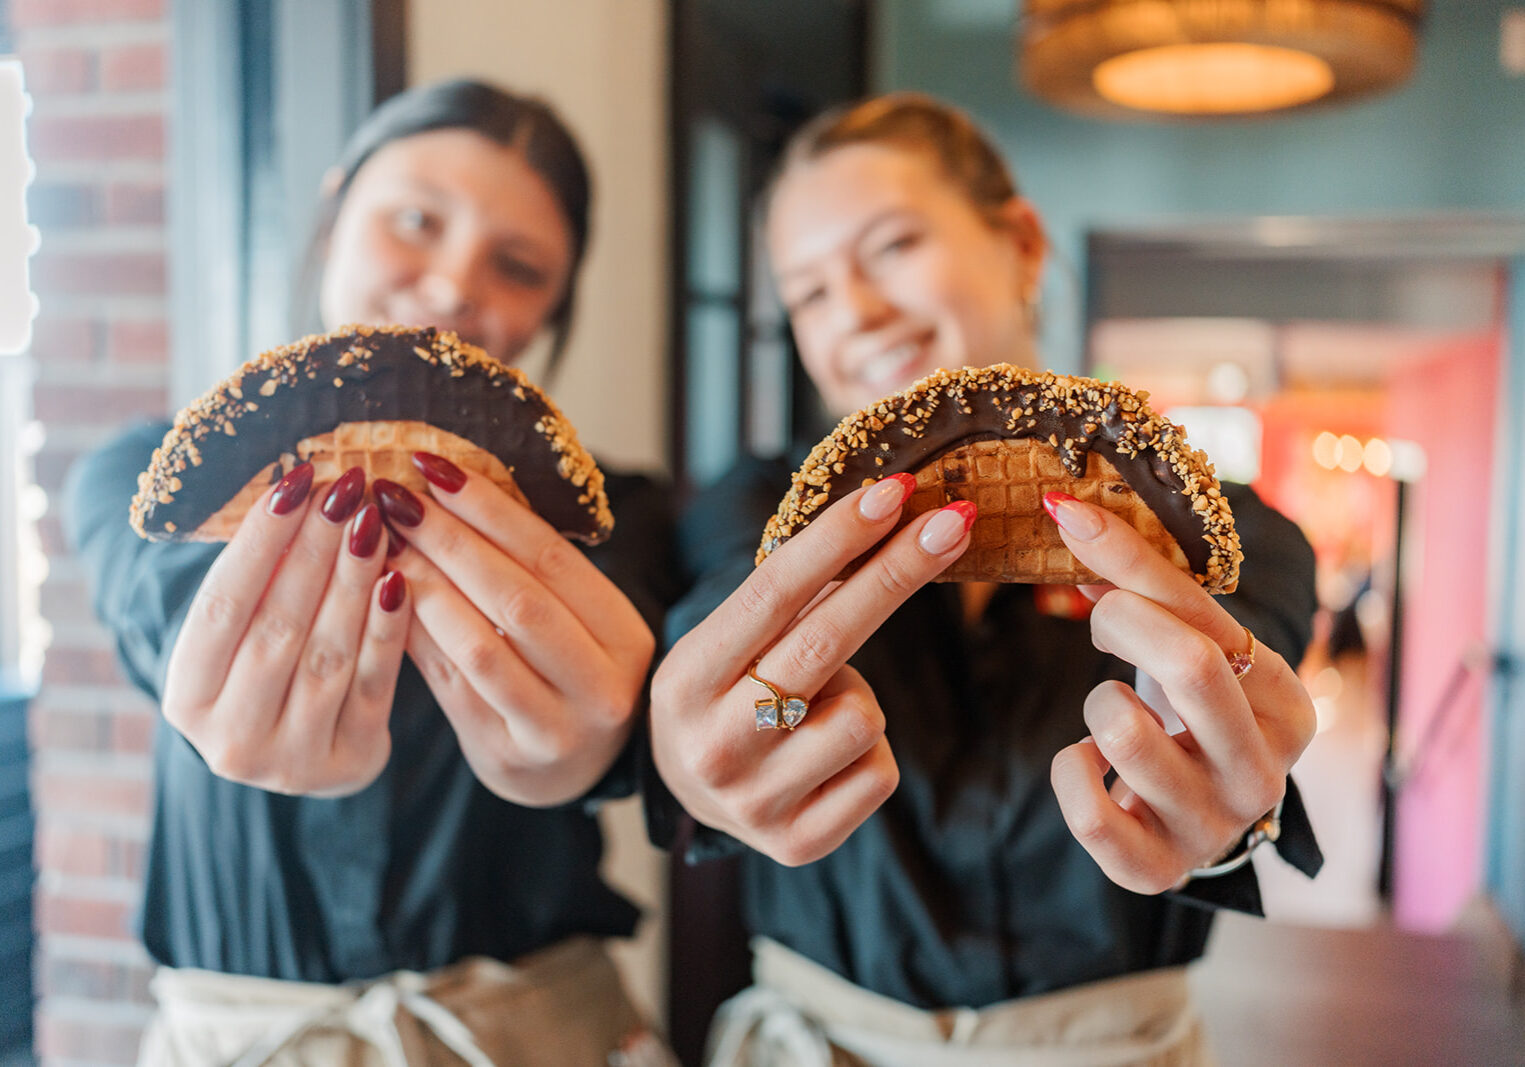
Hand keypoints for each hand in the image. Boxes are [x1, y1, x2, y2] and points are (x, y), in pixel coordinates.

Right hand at [162, 464, 410, 795]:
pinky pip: (375, 683)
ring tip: (374, 521)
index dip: (260, 541)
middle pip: (278, 627)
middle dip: (315, 550)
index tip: (296, 481)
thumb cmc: (265, 673)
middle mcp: (231, 739)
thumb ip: (259, 582)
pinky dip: (387, 628)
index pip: (221, 605)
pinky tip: (401, 578)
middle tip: (347, 488)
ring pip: (329, 654)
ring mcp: (293, 759)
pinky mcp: (352, 762)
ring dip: (353, 580)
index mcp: (186, 700)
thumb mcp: (241, 637)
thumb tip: (302, 492)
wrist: (303, 755)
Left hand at [376, 453, 655, 806]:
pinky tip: (383, 600)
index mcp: (624, 634)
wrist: (565, 772)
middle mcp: (602, 684)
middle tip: (395, 499)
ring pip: (481, 646)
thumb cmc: (563, 676)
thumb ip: (524, 570)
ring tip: (383, 546)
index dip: (491, 508)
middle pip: (517, 598)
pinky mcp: (508, 755)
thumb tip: (442, 487)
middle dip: (449, 540)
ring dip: (424, 588)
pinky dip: (416, 637)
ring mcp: (558, 727)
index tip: (436, 467)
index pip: (553, 558)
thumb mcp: (572, 623)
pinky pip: (452, 685)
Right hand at [650, 475, 975, 865]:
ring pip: (863, 715)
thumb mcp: (726, 644)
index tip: (893, 493)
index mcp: (685, 680)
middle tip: (952, 524)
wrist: (690, 793)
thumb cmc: (724, 694)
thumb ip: (789, 598)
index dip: (837, 539)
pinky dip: (868, 753)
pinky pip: (879, 771)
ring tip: (818, 707)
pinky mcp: (797, 843)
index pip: (772, 594)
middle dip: (896, 573)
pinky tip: (827, 757)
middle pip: (826, 641)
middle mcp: (712, 744)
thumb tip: (887, 516)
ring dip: (860, 697)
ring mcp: (754, 801)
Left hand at [1044, 492, 1316, 893]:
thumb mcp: (1195, 648)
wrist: (1196, 812)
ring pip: (1122, 733)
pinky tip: (1090, 760)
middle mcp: (1262, 776)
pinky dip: (1071, 770)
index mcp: (1290, 709)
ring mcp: (1211, 829)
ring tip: (1111, 710)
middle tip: (1101, 616)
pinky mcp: (1154, 870)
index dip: (1128, 562)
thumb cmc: (1194, 712)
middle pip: (1187, 667)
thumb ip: (1149, 589)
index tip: (1070, 514)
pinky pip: (1087, 811)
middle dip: (1121, 620)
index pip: (1207, 621)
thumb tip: (1075, 519)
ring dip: (1096, 703)